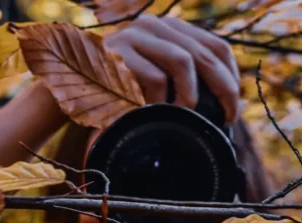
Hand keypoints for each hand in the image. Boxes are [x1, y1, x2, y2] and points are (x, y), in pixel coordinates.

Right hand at [104, 14, 240, 122]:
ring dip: (190, 95)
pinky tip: (154, 114)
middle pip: (206, 54)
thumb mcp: (154, 82)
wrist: (67, 94)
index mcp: (168, 30)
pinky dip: (160, 101)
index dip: (231, 77)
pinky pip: (155, 78)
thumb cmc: (116, 95)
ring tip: (185, 116)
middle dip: (223, 90)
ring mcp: (134, 35)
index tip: (233, 108)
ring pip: (183, 61)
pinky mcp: (118, 52)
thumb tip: (226, 104)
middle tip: (227, 118)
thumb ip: (181, 80)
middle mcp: (154, 26)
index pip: (216, 46)